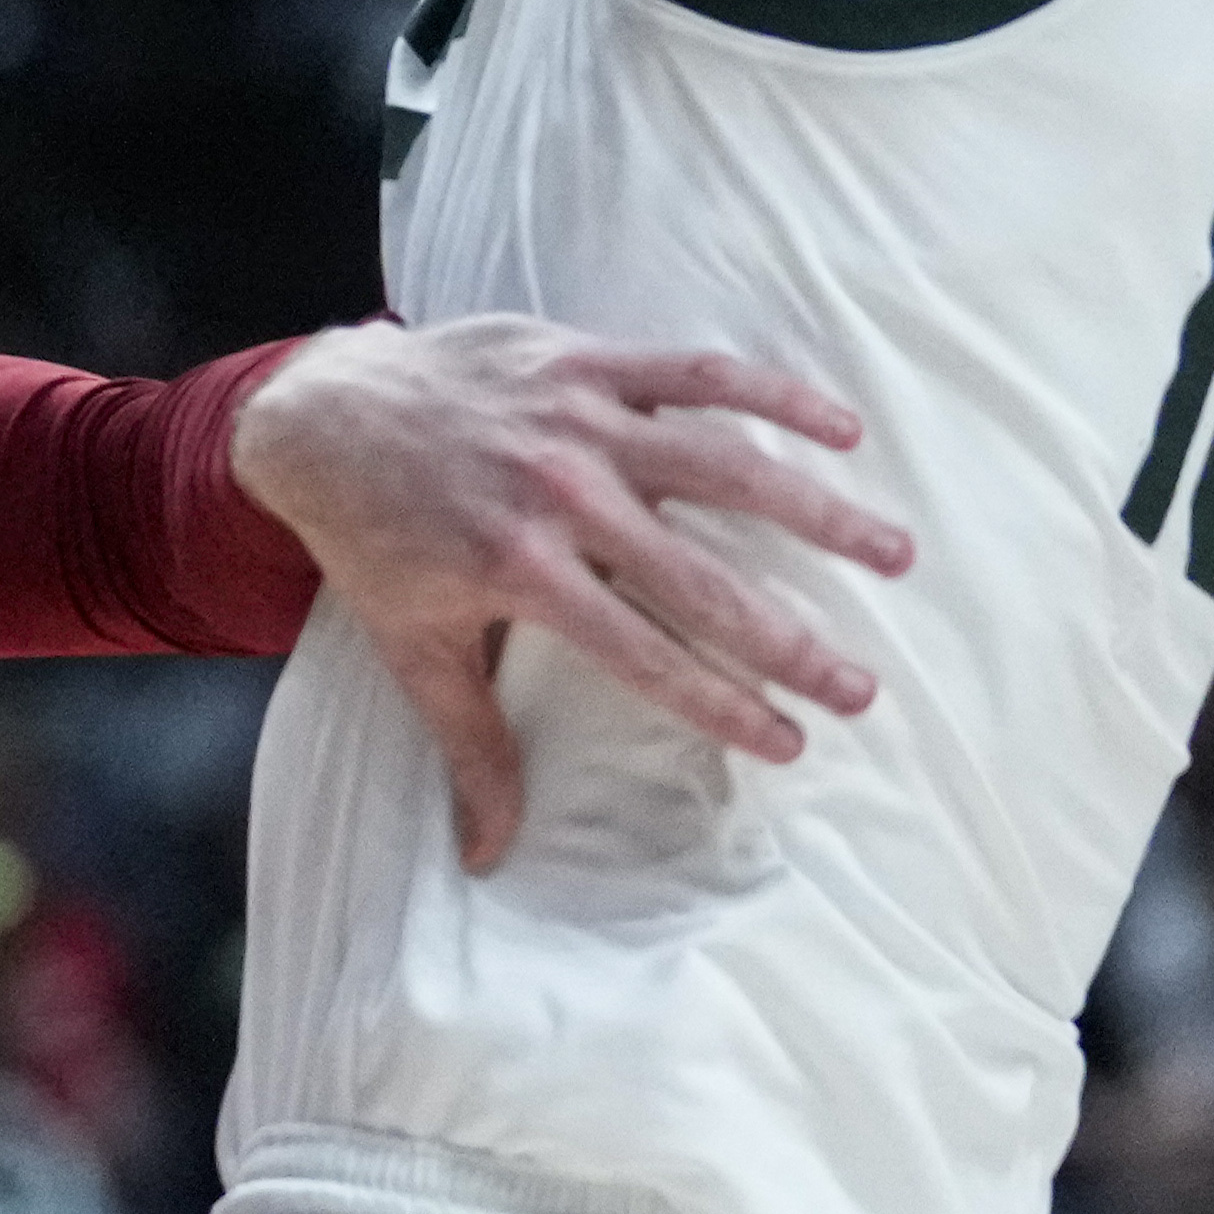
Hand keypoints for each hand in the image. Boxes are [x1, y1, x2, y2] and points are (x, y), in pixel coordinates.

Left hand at [226, 314, 910, 870]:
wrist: (320, 415)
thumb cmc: (370, 540)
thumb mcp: (411, 646)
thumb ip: (467, 744)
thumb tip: (488, 853)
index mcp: (520, 571)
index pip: (646, 653)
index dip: (722, 702)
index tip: (789, 741)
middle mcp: (560, 496)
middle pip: (702, 577)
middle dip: (790, 640)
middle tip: (862, 687)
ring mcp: (578, 422)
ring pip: (722, 467)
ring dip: (818, 512)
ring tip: (893, 555)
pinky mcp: (585, 360)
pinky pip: (696, 374)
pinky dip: (773, 396)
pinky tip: (842, 430)